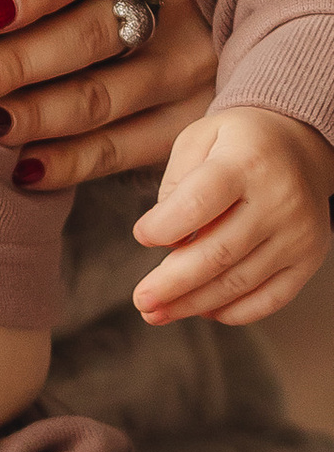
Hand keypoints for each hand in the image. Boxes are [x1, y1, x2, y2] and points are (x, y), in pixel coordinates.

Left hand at [0, 0, 215, 187]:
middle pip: (89, 36)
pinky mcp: (188, 124)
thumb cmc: (103, 0)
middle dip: (19, 63)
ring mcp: (186, 71)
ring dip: (34, 115)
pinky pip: (120, 151)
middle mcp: (171, 11)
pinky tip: (21, 170)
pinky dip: (66, 163)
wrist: (199, 48)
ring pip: (99, 97)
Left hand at [132, 108, 333, 323]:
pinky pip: (271, 298)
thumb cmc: (239, 143)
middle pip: (218, 253)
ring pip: (239, 282)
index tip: (141, 236)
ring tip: (157, 312)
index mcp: (246, 162)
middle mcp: (279, 199)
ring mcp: (298, 233)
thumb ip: (175, 185)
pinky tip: (203, 311)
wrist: (301, 144)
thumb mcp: (199, 139)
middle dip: (172, 283)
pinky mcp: (309, 258)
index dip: (163, 228)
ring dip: (193, 304)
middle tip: (141, 300)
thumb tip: (167, 243)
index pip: (198, 204)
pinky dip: (233, 311)